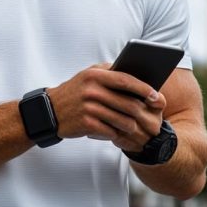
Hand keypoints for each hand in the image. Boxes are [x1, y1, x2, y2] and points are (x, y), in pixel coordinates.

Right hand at [46, 64, 165, 151]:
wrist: (50, 111)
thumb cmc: (75, 91)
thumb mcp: (89, 75)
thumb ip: (110, 72)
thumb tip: (139, 76)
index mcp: (95, 74)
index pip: (126, 80)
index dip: (144, 89)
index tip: (156, 96)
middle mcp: (92, 90)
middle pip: (127, 103)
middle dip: (144, 112)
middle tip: (154, 120)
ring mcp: (89, 107)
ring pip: (122, 119)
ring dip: (133, 126)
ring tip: (138, 128)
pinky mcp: (86, 124)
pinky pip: (111, 131)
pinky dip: (118, 134)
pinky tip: (121, 135)